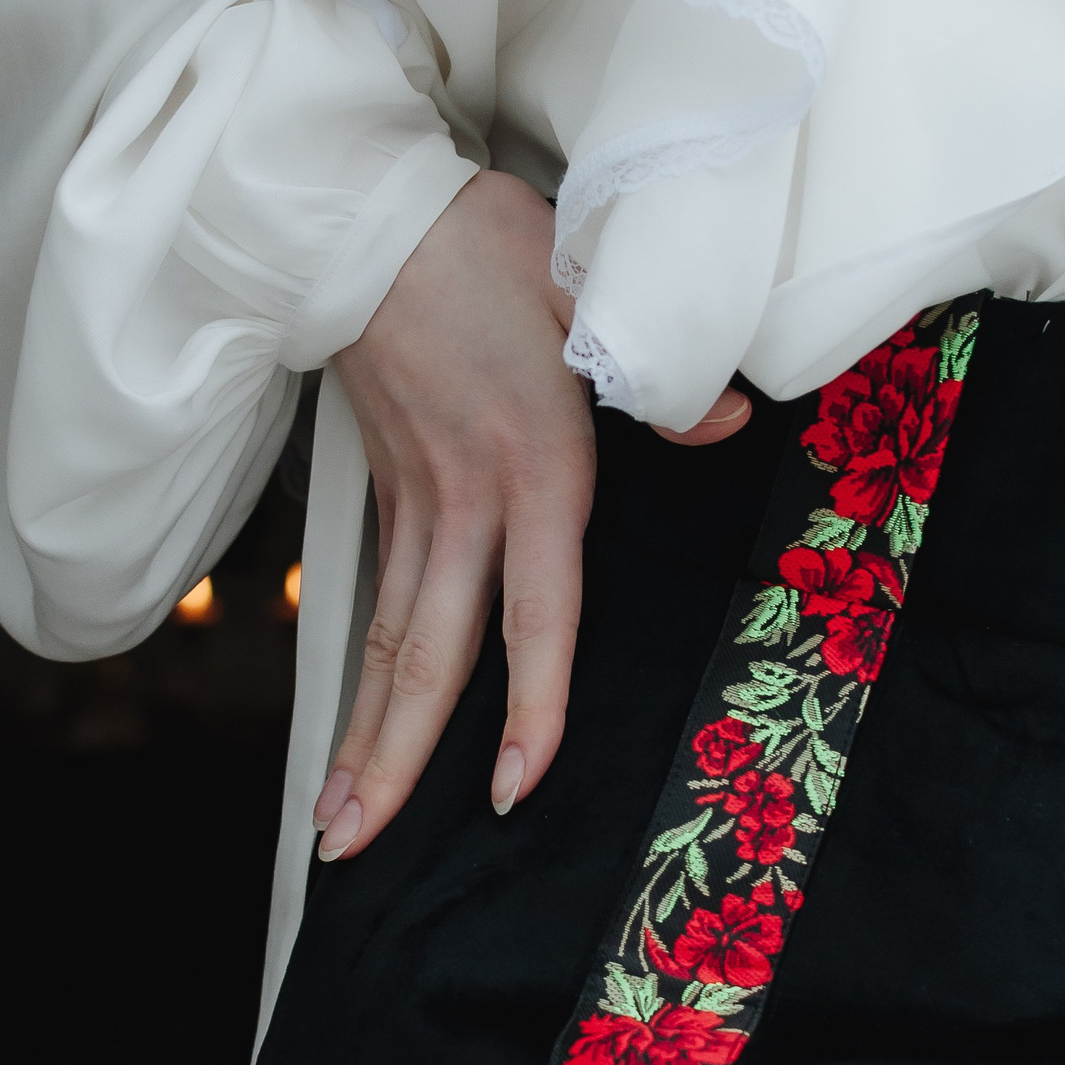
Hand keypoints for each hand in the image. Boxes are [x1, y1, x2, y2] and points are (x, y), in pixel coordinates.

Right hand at [313, 169, 750, 861]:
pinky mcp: (386, 494)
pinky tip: (354, 734)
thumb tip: (730, 421)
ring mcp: (414, 505)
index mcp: (531, 469)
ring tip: (333, 824)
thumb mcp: (588, 290)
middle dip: (397, 763)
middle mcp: (465, 505)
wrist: (362, 214)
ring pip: (388, 644)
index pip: (536, 613)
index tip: (514, 785)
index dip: (532, 704)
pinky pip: (376, 606)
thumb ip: (662, 372)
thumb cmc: (478, 247)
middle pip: (431, 657)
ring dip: (360, 740)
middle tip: (360, 849)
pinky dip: (363, 679)